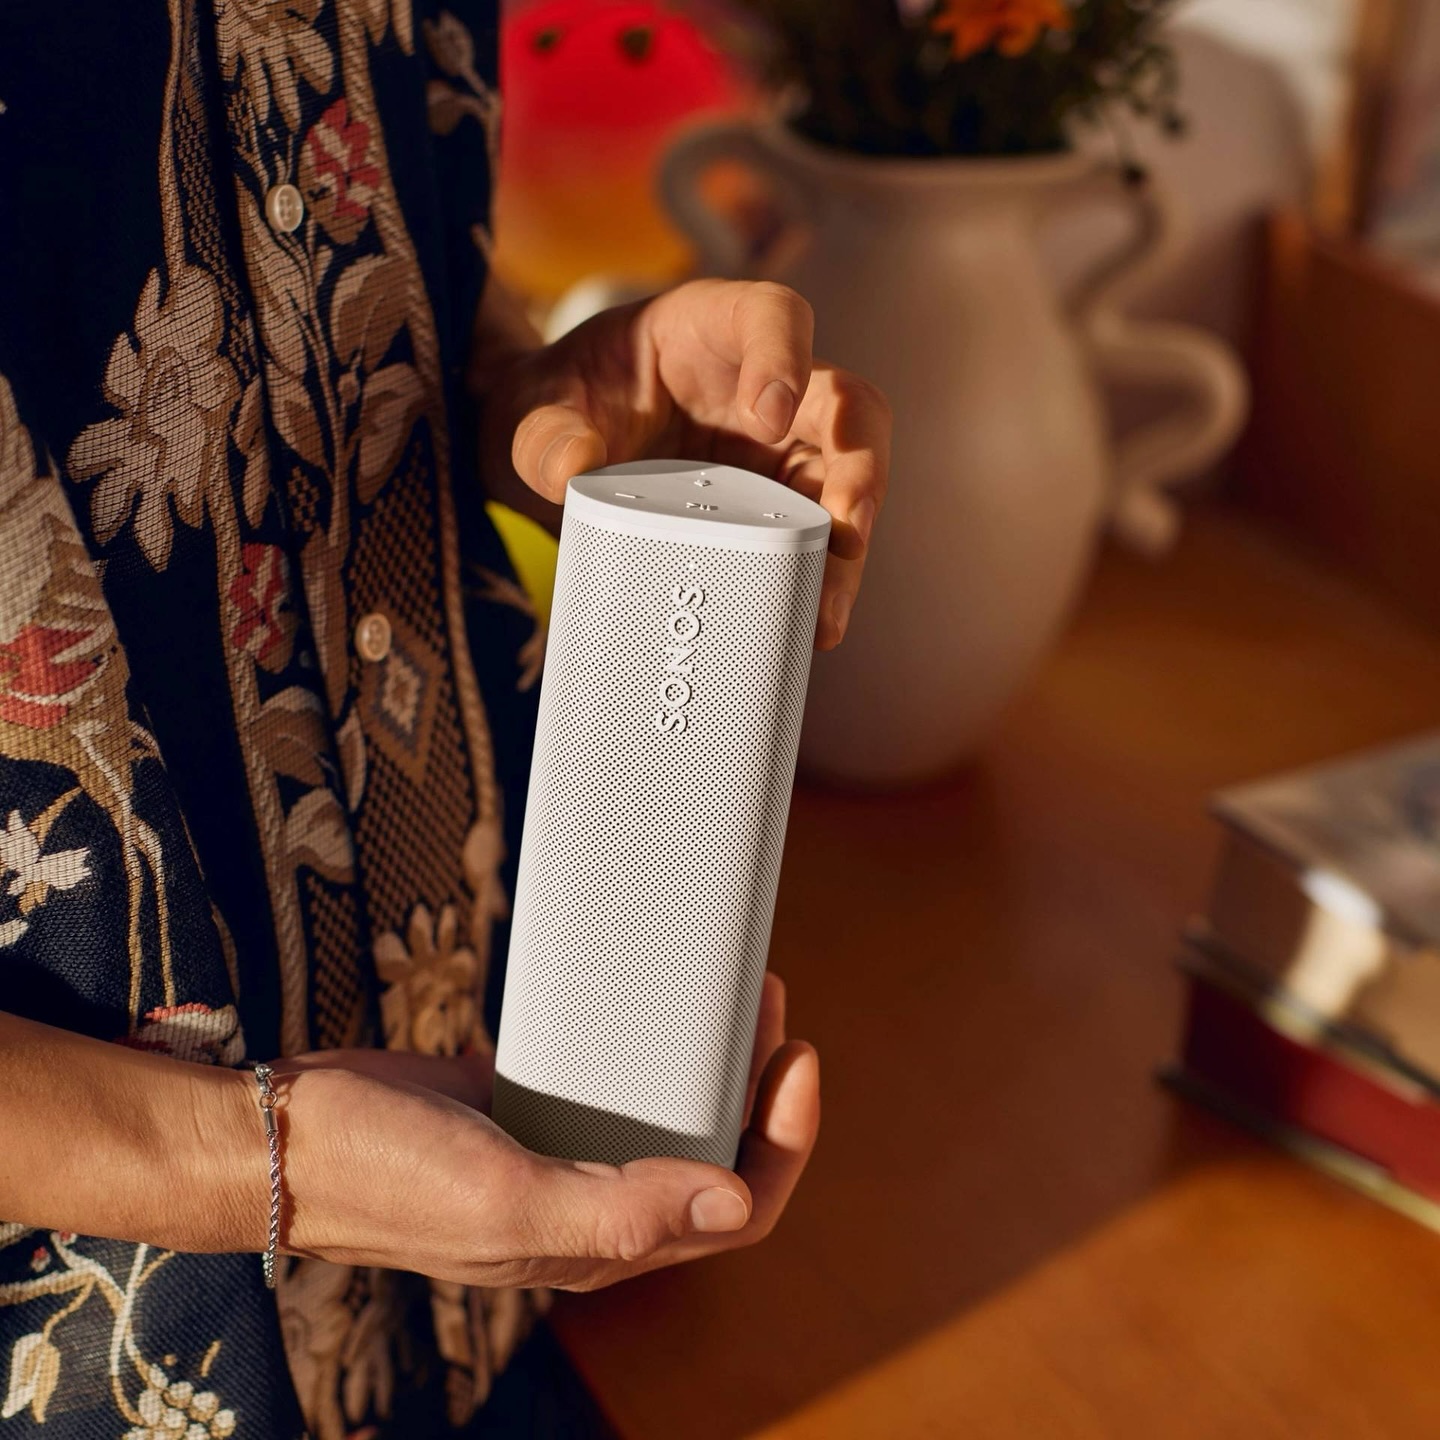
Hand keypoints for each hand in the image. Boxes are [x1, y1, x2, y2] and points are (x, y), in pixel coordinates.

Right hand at [242, 973, 817, 1289]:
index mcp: (600, 1241)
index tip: (798, 1058)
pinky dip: (643, 1049)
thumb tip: (733, 1200)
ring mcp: (558, 1155)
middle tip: (766, 1000)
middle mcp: (591, 1204)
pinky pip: (608, 1084)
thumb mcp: (506, 1196)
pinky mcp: (526, 1111)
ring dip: (708, 1064)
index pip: (736, 1208)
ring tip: (725, 992)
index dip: (784, 1142)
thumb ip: (620, 1207)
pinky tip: (649, 1004)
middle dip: (757, 1087)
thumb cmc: (384, 1175)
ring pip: (665, 1118)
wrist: (285, 1136)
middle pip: (712, 1156)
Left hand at [475, 280, 891, 649]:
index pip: (774, 316)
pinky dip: (815, 585)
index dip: (785, 359)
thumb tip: (574, 467)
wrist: (550, 457)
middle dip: (858, 468)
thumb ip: (545, 435)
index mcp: (708, 331)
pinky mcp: (773, 510)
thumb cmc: (557, 408)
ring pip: (845, 486)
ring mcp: (776, 453)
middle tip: (845, 531)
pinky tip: (805, 628)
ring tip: (825, 615)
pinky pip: (812, 542)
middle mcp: (762, 386)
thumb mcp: (532, 412)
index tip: (768, 418)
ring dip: (845, 550)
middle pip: (846, 408)